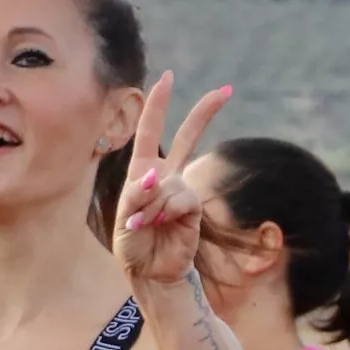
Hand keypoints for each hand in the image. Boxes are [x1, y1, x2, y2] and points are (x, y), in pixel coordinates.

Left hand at [108, 75, 235, 293]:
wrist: (149, 272)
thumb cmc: (133, 244)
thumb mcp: (123, 217)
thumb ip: (136, 194)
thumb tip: (157, 177)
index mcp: (144, 171)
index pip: (150, 130)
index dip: (158, 103)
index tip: (168, 77)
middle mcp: (166, 176)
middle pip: (188, 136)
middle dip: (205, 112)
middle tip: (226, 90)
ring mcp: (181, 190)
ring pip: (169, 182)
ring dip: (151, 205)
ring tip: (144, 224)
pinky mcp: (192, 208)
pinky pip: (180, 198)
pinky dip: (165, 211)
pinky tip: (160, 224)